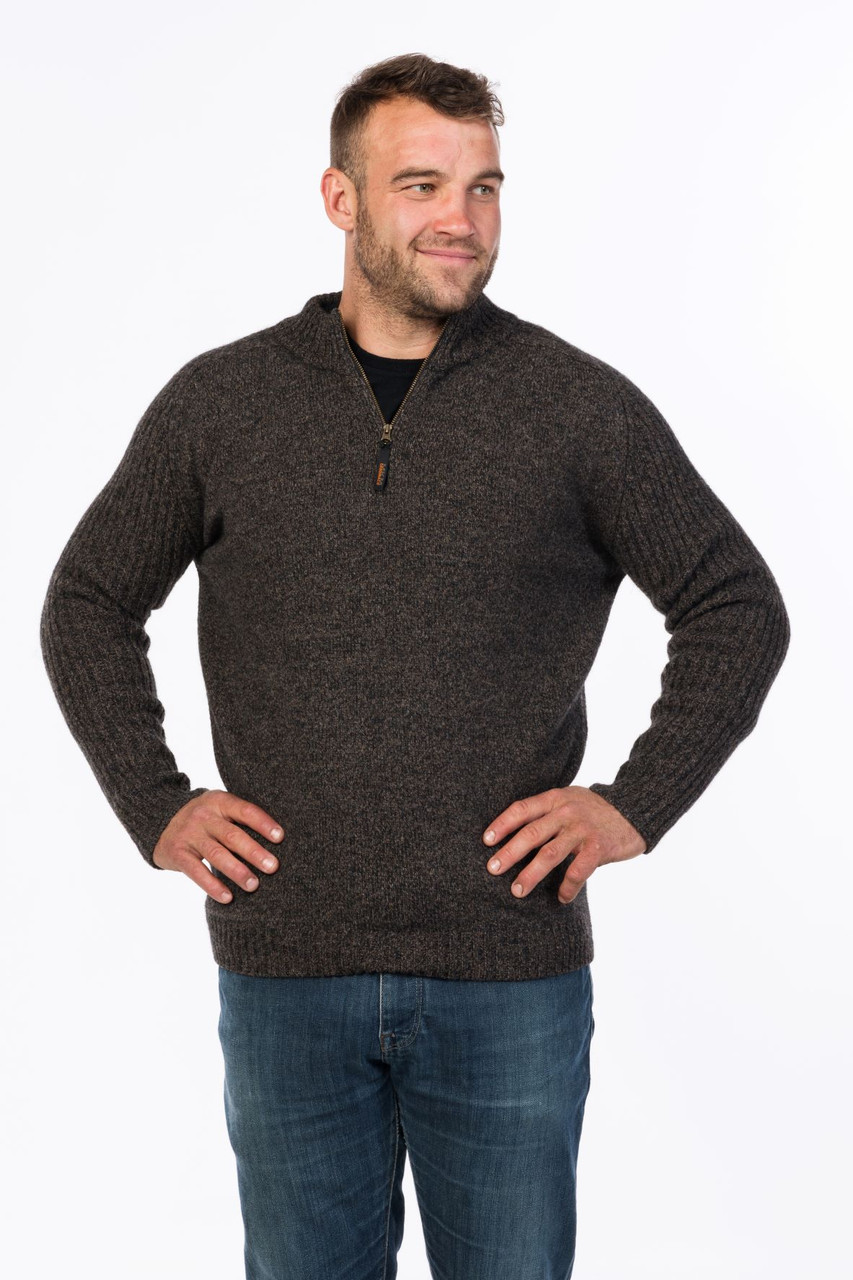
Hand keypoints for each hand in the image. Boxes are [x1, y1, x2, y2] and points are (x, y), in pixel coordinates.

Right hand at [153, 790, 283, 902]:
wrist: (161, 820)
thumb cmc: (205, 820)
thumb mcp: (219, 810)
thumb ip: (240, 820)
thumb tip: (277, 842)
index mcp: (219, 801)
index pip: (245, 811)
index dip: (263, 824)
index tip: (280, 838)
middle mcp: (203, 816)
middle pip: (233, 835)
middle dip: (254, 852)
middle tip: (273, 867)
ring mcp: (189, 834)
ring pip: (217, 855)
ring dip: (237, 871)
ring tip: (254, 885)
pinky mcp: (177, 853)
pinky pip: (197, 871)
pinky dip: (213, 886)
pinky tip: (227, 897)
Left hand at [482, 785, 646, 903]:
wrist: (634, 811)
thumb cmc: (595, 810)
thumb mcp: (569, 800)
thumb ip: (548, 811)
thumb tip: (515, 834)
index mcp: (555, 798)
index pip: (522, 809)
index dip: (502, 824)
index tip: (486, 841)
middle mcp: (566, 811)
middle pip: (531, 833)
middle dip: (509, 852)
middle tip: (492, 869)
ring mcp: (583, 829)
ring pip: (550, 854)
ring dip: (531, 874)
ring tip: (517, 890)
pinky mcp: (599, 847)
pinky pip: (578, 870)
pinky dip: (568, 887)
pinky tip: (562, 898)